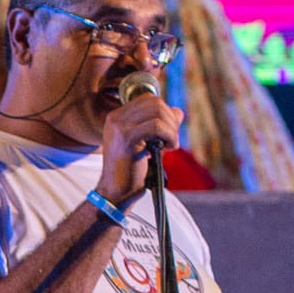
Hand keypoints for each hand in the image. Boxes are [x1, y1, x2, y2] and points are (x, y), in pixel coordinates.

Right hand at [94, 88, 185, 205]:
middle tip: (172, 139)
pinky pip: (156, 126)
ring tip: (171, 144)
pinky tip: (169, 148)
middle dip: (171, 119)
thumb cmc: (131, 171)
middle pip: (155, 102)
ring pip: (157, 112)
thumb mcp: (148, 143)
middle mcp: (115, 118)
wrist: (115, 192)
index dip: (165, 111)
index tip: (169, 131)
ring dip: (171, 128)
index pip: (148, 99)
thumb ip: (162, 125)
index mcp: (117, 117)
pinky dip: (169, 135)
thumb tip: (178, 112)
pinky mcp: (126, 139)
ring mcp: (119, 127)